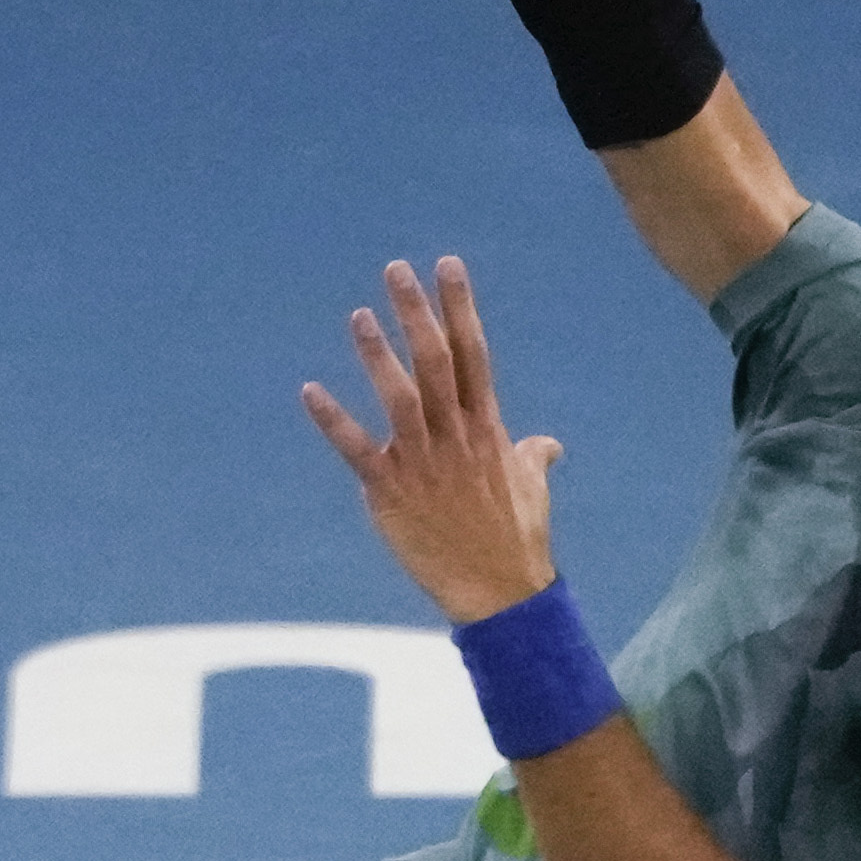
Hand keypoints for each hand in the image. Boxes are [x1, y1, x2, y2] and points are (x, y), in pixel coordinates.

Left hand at [298, 254, 563, 618]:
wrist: (501, 593)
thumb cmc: (518, 539)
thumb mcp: (533, 489)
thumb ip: (534, 456)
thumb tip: (548, 445)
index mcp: (488, 429)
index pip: (474, 354)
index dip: (459, 307)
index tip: (446, 267)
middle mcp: (457, 438)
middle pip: (437, 363)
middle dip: (416, 313)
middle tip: (395, 271)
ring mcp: (424, 464)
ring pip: (401, 398)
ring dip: (378, 355)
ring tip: (359, 316)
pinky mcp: (393, 494)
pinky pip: (358, 452)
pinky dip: (334, 421)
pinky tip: (311, 391)